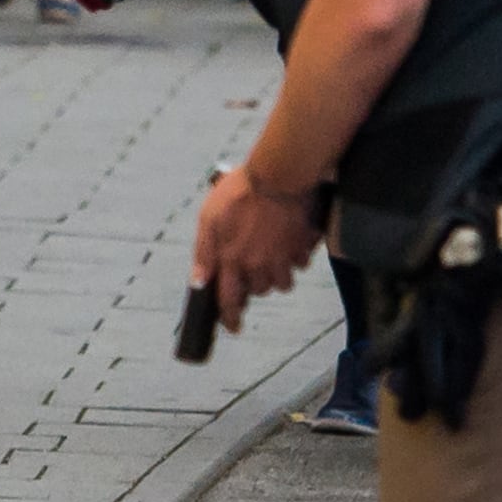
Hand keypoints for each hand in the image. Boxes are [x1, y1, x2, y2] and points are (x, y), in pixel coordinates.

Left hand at [190, 164, 324, 331]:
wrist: (278, 174)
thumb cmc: (239, 192)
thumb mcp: (209, 218)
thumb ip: (204, 253)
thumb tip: (198, 281)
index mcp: (230, 259)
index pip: (228, 300)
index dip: (231, 317)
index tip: (234, 326)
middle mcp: (256, 264)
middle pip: (259, 292)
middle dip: (255, 286)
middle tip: (253, 267)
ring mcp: (281, 258)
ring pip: (281, 283)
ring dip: (276, 274)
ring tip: (272, 254)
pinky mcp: (302, 248)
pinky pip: (300, 264)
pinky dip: (296, 258)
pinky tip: (289, 241)